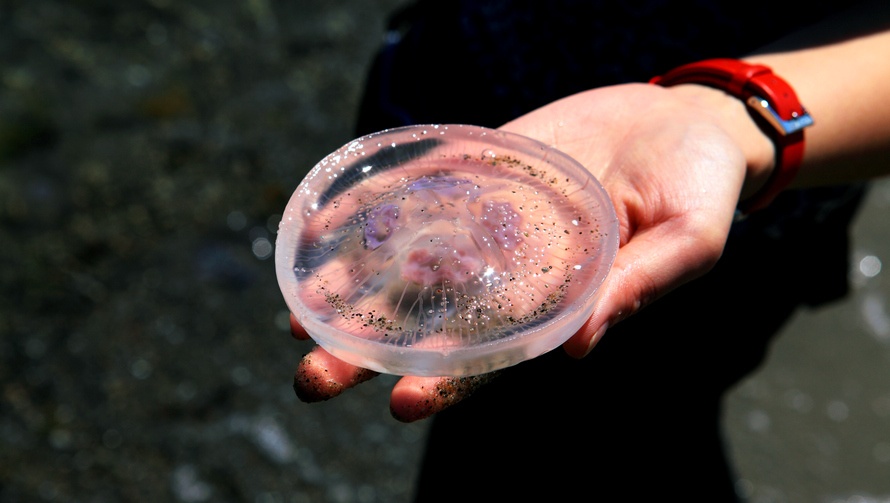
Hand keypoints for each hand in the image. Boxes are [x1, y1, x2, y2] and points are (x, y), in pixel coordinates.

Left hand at [290, 82, 761, 420]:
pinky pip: (418, 191)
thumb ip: (638, 288)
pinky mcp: (478, 167)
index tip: (403, 405)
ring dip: (354, 292)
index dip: (450, 383)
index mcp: (560, 303)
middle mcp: (511, 271)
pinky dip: (372, 209)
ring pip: (410, 262)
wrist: (680, 121)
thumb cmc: (699, 189)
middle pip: (431, 321)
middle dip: (372, 353)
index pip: (494, 356)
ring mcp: (488, 219)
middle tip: (313, 379)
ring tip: (298, 318)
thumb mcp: (689, 240)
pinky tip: (324, 227)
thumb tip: (577, 347)